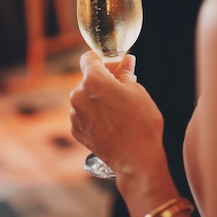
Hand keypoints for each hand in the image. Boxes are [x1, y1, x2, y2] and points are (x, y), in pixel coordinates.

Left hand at [70, 51, 164, 174]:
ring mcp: (75, 114)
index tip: (113, 64)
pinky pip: (83, 114)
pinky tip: (111, 123)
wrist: (136, 158)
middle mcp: (78, 95)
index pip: (89, 58)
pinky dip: (94, 115)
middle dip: (103, 81)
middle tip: (123, 88)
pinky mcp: (77, 130)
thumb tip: (125, 61)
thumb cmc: (140, 123)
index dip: (102, 59)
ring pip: (85, 98)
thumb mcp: (137, 91)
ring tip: (119, 111)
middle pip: (88, 79)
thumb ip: (125, 73)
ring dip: (98, 99)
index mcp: (93, 80)